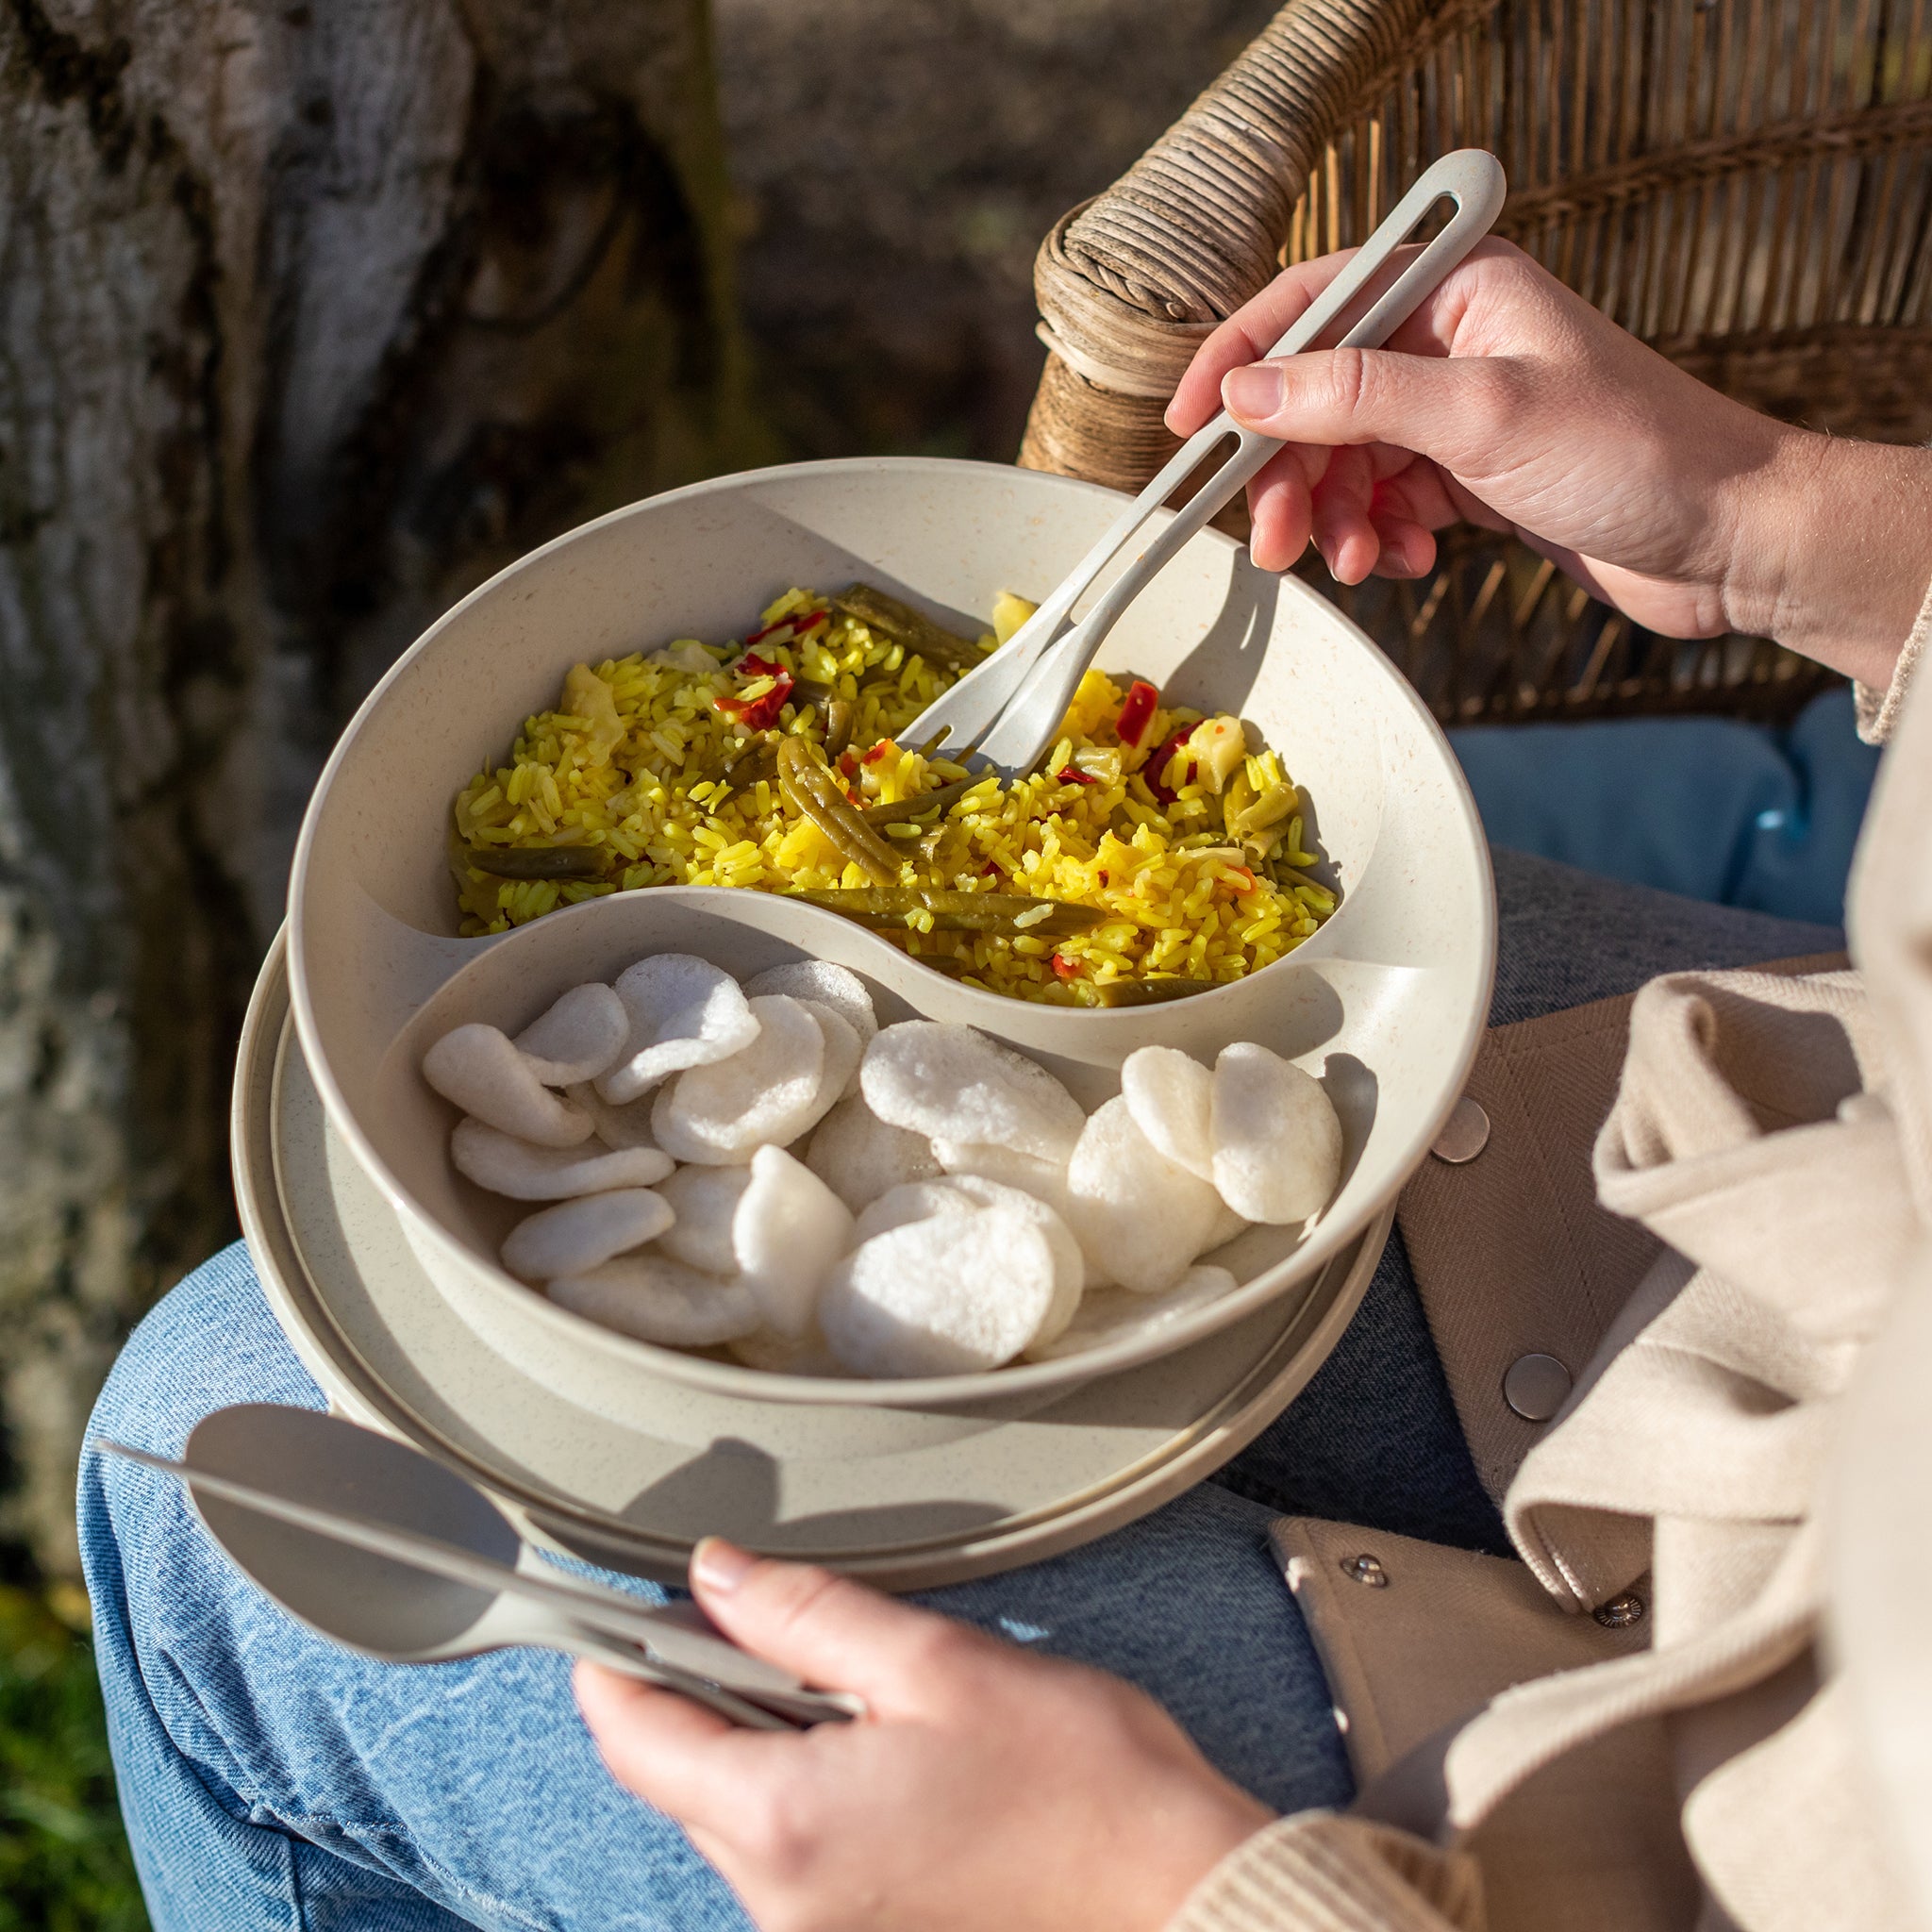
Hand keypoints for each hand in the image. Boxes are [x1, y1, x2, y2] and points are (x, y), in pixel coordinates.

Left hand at [574, 1539, 1271, 1931]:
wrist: (1176, 1893)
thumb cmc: (1076, 1777)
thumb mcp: (934, 1661)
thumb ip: (805, 1617)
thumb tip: (713, 1574)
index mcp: (784, 1824)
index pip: (633, 1736)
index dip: (613, 1654)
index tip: (617, 1596)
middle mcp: (779, 1898)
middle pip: (678, 1773)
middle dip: (705, 1685)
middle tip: (779, 1619)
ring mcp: (815, 1930)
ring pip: (733, 1808)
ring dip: (763, 1735)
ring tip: (864, 1690)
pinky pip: (788, 1846)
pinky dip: (805, 1782)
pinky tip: (886, 1748)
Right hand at [1166, 238, 1931, 686]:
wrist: (1729, 541)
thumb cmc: (1634, 455)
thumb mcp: (1483, 416)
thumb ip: (1357, 398)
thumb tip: (1249, 394)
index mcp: (1457, 286)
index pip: (1314, 302)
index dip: (1242, 362)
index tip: (1189, 426)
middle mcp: (1450, 339)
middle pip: (1318, 396)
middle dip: (1289, 471)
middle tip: (1275, 540)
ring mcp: (1459, 409)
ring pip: (1345, 457)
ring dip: (1333, 516)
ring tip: (1353, 562)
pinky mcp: (1471, 474)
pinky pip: (1384, 499)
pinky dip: (1377, 536)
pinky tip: (1403, 561)